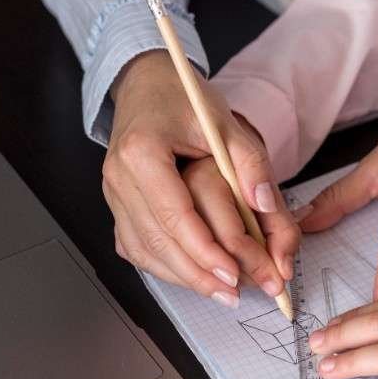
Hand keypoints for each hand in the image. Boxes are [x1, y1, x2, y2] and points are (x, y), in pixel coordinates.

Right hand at [103, 51, 299, 305]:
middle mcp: (119, 176)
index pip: (173, 214)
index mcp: (142, 151)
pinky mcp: (116, 205)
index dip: (204, 250)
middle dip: (199, 273)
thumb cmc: (183, 100)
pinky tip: (191, 277)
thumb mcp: (226, 124)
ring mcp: (113, 193)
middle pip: (159, 240)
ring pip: (145, 251)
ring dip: (184, 277)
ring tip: (221, 292)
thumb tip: (264, 205)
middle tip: (236, 293)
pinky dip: (164, 267)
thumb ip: (251, 164)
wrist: (147, 85)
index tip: (234, 272)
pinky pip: (137, 246)